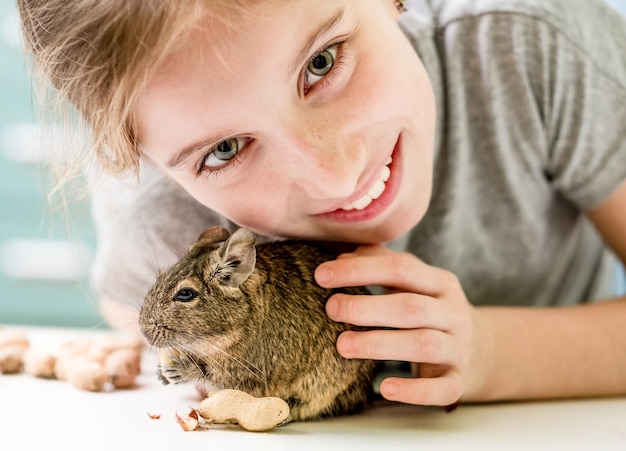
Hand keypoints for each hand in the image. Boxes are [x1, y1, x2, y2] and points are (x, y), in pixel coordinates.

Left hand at [315, 245, 480, 405]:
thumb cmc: (431, 310)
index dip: (361, 269)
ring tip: (342, 345)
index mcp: (440, 282)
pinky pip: (442, 388)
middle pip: (411, 307)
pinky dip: (414, 391)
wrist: (483, 350)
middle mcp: (453, 312)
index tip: (322, 275)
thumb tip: (342, 257)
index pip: (401, 268)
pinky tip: (385, 388)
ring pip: (423, 344)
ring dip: (379, 343)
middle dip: (366, 307)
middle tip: (331, 309)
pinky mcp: (459, 381)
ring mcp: (458, 348)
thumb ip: (381, 264)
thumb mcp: (415, 283)